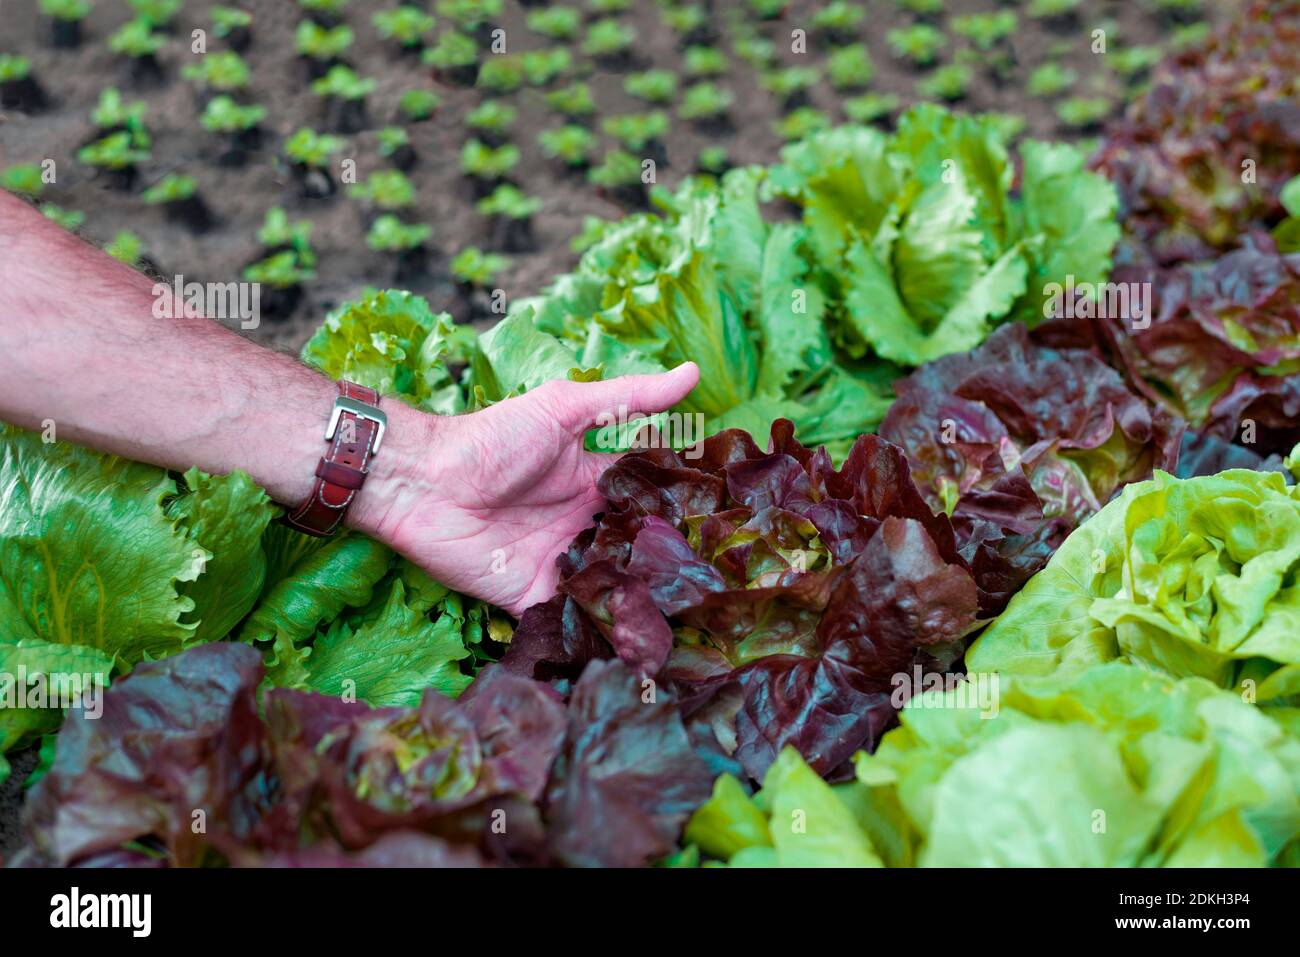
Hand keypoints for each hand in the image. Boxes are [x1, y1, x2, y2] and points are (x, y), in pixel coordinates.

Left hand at [353, 364, 699, 616]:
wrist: (425, 482)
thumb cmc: (492, 439)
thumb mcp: (565, 409)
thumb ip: (629, 398)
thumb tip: (694, 373)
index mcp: (593, 484)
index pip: (647, 501)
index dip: (682, 511)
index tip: (728, 525)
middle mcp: (581, 527)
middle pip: (634, 551)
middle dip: (667, 566)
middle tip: (717, 583)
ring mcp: (558, 565)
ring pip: (611, 589)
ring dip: (640, 602)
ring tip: (692, 622)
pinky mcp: (531, 598)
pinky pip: (571, 621)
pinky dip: (596, 633)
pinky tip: (636, 650)